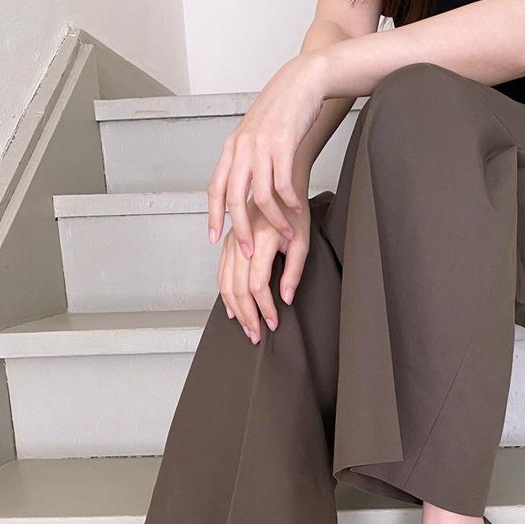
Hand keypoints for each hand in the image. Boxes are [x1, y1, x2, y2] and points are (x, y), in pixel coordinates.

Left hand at [207, 51, 325, 259]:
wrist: (301, 83)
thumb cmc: (280, 112)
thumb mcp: (254, 136)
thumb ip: (245, 162)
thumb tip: (241, 191)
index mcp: (232, 148)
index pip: (215, 189)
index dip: (213, 217)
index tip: (214, 240)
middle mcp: (242, 148)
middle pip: (234, 198)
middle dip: (240, 230)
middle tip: (248, 252)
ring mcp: (261, 147)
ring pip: (261, 196)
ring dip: (273, 221)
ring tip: (284, 234)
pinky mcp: (283, 146)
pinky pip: (284, 185)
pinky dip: (290, 203)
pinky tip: (297, 211)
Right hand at [217, 187, 310, 344]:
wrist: (277, 188)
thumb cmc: (293, 213)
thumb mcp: (302, 241)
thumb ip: (294, 271)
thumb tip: (285, 299)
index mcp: (262, 239)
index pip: (258, 284)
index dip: (265, 308)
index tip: (273, 323)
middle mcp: (242, 240)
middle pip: (239, 288)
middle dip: (248, 316)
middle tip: (256, 335)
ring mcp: (232, 242)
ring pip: (227, 284)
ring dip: (236, 310)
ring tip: (247, 328)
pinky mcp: (228, 244)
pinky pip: (221, 274)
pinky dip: (226, 295)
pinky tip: (232, 311)